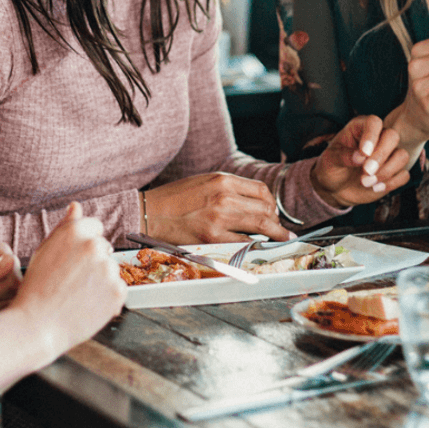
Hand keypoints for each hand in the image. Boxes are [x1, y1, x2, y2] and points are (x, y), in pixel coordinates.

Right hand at [12, 203, 126, 356]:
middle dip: (93, 262)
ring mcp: (108, 269)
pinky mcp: (118, 291)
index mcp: (76, 232)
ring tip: (77, 295)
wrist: (36, 326)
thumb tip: (76, 207)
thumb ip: (65, 227)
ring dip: (100, 280)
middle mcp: (94, 246)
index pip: (95, 227)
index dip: (82, 244)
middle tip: (71, 281)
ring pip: (110, 269)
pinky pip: (119, 289)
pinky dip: (107, 297)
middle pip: (104, 248)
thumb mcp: (45, 251)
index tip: (72, 260)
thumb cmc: (36, 289)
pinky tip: (87, 304)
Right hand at [143, 172, 293, 243]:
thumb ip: (228, 189)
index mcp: (222, 180)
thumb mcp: (204, 182)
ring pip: (261, 225)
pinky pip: (244, 242)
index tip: (274, 213)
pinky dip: (254, 245)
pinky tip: (258, 247)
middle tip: (279, 230)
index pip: (261, 190)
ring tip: (279, 239)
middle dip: (276, 221)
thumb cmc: (174, 199)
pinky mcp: (213, 237)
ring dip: (274, 234)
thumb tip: (252, 203)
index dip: (272, 204)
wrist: (149, 213)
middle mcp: (224, 196)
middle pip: (265, 208)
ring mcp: (220, 217)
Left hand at [311, 115, 410, 207]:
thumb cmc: (332, 168)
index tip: (363, 153)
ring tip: (366, 182)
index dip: (371, 136)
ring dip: (386, 171)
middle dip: (381, 155)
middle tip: (366, 171)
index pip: (373, 122)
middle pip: (392, 136)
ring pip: (402, 155)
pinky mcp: (394, 172)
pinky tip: (375, 188)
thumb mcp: (330, 160)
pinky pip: (404, 174)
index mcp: (360, 128)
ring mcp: (388, 155)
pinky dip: (391, 183)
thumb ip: (344, 155)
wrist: (336, 188)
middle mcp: (378, 138)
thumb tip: (360, 157)